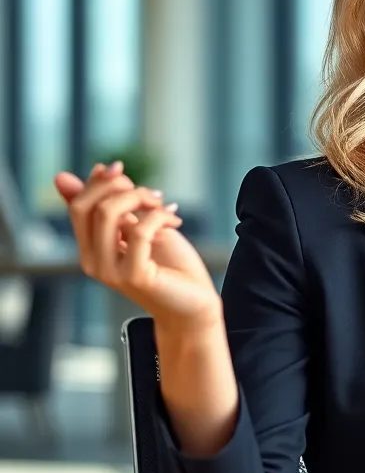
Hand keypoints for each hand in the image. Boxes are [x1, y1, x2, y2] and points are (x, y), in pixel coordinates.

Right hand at [54, 162, 221, 333]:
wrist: (194, 304)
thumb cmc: (170, 266)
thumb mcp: (137, 229)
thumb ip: (110, 208)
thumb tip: (63, 178)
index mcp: (91, 249)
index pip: (79, 206)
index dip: (98, 181)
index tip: (119, 168)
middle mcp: (93, 262)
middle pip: (88, 206)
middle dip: (121, 187)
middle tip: (153, 194)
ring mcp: (110, 271)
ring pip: (109, 213)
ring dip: (142, 198)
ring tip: (164, 206)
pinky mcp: (133, 276)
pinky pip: (140, 230)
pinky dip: (160, 216)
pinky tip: (175, 220)